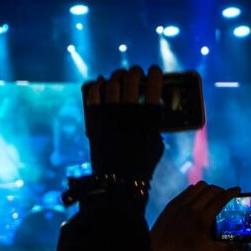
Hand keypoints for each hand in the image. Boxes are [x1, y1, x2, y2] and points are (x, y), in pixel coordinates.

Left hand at [84, 65, 163, 180]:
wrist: (119, 178)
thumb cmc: (142, 163)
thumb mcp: (156, 142)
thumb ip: (155, 124)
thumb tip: (153, 110)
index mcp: (148, 115)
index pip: (154, 85)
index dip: (155, 74)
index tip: (155, 71)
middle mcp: (128, 110)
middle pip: (132, 79)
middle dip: (136, 72)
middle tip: (137, 72)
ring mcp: (109, 113)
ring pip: (113, 83)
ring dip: (118, 75)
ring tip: (121, 75)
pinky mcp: (95, 118)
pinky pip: (94, 94)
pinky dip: (98, 85)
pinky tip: (101, 82)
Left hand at [150, 182, 240, 250]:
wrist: (157, 248)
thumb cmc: (182, 250)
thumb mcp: (205, 250)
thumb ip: (224, 247)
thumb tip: (239, 246)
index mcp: (203, 218)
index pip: (221, 199)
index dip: (232, 192)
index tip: (238, 189)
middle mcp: (193, 207)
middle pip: (212, 189)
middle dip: (222, 190)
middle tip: (225, 196)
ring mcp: (182, 203)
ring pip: (200, 186)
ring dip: (209, 189)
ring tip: (212, 196)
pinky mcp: (173, 202)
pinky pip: (188, 190)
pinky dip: (197, 191)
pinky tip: (198, 198)